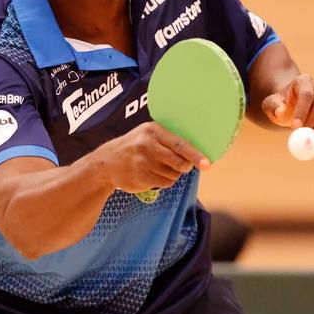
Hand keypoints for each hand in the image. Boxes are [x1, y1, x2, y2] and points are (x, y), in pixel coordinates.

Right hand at [95, 122, 209, 192]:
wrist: (107, 161)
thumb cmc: (135, 145)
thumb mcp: (147, 134)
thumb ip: (169, 139)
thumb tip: (197, 150)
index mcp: (152, 131)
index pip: (179, 144)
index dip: (195, 154)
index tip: (207, 164)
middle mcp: (147, 146)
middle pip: (179, 162)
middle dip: (185, 166)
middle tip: (184, 166)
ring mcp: (142, 163)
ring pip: (173, 175)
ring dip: (174, 174)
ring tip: (162, 167)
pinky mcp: (140, 178)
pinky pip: (165, 183)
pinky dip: (165, 181)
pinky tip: (155, 174)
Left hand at [261, 74, 313, 139]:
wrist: (292, 106)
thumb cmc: (281, 105)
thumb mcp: (271, 104)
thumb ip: (273, 107)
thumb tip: (280, 112)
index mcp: (303, 80)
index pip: (306, 94)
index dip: (302, 111)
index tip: (295, 126)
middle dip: (312, 121)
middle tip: (302, 135)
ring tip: (305, 135)